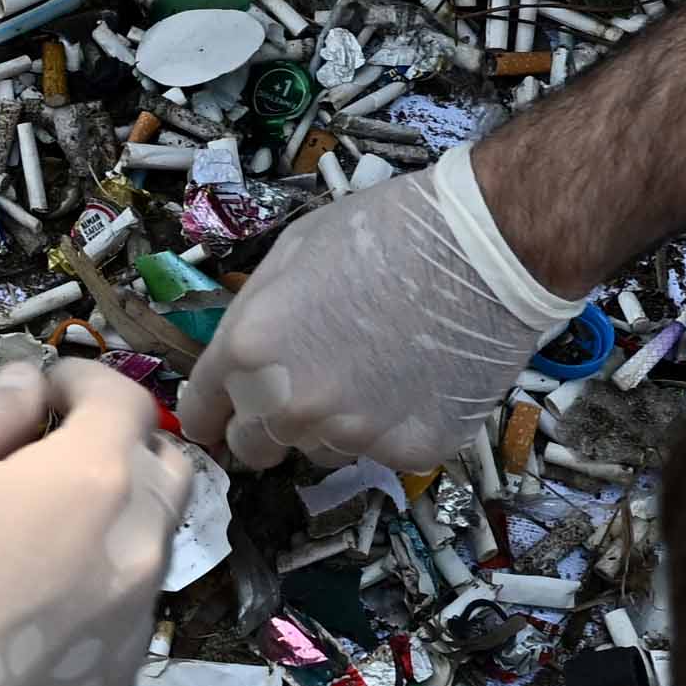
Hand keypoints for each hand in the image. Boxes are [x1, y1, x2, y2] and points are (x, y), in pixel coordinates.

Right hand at [0, 354, 186, 685]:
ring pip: (151, 546)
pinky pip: (126, 615)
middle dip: (121, 445)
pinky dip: (98, 592)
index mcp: (95, 478)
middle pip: (165, 470)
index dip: (86, 379)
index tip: (49, 386)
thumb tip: (30, 385)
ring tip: (44, 535)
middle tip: (62, 452)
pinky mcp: (119, 681)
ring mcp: (137, 621)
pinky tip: (38, 610)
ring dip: (115, 521)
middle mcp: (138, 546)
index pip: (127, 399)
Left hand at [180, 147, 580, 473]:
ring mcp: (354, 434)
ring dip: (333, 423)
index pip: (200, 414)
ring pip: (319, 451)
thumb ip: (253, 320)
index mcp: (252, 350)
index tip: (220, 414)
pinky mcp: (411, 452)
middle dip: (267, 422)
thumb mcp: (292, 254)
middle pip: (253, 447)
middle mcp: (293, 405)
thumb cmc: (385, 232)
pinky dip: (393, 426)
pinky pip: (382, 453)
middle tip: (307, 384)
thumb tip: (240, 367)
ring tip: (375, 367)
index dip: (209, 413)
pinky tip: (416, 380)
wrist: (484, 249)